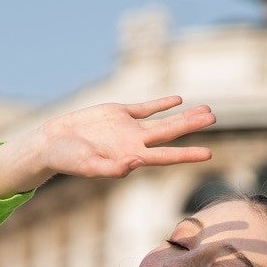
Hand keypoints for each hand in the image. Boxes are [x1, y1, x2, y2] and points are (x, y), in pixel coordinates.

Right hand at [39, 95, 215, 178]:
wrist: (53, 143)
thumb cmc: (68, 160)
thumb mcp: (88, 166)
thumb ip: (111, 168)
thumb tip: (135, 164)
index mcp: (131, 157)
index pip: (166, 156)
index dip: (187, 154)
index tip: (208, 153)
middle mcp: (135, 143)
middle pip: (171, 133)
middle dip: (192, 125)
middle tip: (214, 117)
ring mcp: (128, 127)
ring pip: (163, 120)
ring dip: (184, 114)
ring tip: (207, 110)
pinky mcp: (118, 113)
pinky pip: (145, 107)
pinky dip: (162, 103)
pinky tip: (178, 99)